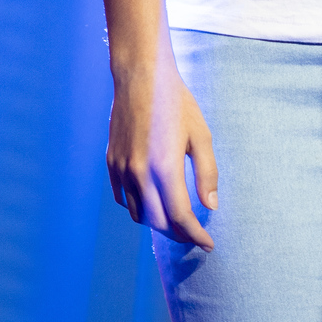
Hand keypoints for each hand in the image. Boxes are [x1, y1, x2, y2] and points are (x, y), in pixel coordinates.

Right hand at [106, 60, 218, 249]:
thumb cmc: (175, 103)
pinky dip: (139, 208)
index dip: (195, 236)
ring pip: (138, 214)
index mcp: (164, 168)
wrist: (140, 77)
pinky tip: (153, 202)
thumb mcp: (201, 136)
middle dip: (179, 234)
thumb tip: (211, 206)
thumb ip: (207, 174)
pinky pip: (123, 198)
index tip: (208, 244)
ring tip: (176, 221)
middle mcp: (138, 174)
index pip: (180, 217)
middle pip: (158, 222)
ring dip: (158, 223)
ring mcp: (121, 169)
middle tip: (195, 236)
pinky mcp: (111, 162)